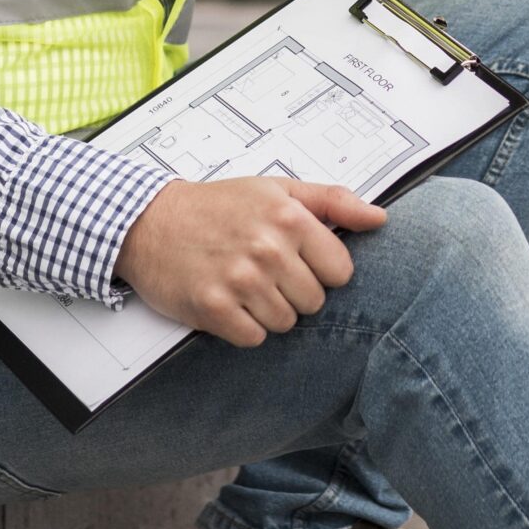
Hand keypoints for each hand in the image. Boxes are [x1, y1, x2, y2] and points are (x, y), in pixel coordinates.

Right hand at [113, 176, 386, 347]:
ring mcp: (239, 280)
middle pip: (314, 302)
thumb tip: (380, 218)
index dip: (320, 270)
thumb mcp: (277, 190)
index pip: (341, 272)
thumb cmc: (218, 206)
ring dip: (267, 311)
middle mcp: (268, 249)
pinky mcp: (212, 308)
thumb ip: (333, 202)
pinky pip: (253, 338)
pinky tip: (227, 302)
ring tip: (243, 284)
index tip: (296, 260)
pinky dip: (243, 326)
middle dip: (293, 292)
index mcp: (290, 217)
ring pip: (285, 323)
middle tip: (263, 271)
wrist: (148, 221)